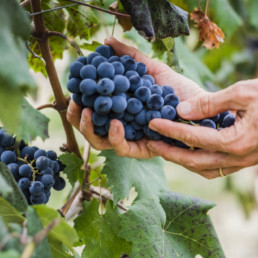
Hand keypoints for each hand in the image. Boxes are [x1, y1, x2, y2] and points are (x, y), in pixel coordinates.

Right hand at [67, 36, 204, 157]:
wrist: (200, 105)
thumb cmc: (177, 89)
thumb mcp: (151, 69)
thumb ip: (129, 57)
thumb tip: (106, 41)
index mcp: (121, 110)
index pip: (93, 111)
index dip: (78, 104)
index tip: (73, 91)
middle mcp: (123, 126)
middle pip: (92, 129)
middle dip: (78, 119)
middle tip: (75, 104)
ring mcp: (131, 139)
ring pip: (100, 142)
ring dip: (89, 129)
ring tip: (86, 112)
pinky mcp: (143, 149)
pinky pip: (122, 148)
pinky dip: (115, 136)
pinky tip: (116, 123)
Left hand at [147, 79, 257, 178]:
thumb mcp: (244, 93)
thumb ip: (210, 103)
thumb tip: (181, 110)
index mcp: (236, 141)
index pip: (192, 137)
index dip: (169, 129)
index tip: (151, 123)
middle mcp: (237, 157)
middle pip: (192, 161)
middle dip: (168, 152)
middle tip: (150, 144)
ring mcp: (241, 162)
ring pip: (203, 168)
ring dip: (181, 160)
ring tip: (164, 150)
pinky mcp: (244, 160)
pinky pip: (215, 168)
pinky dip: (197, 163)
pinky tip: (188, 154)